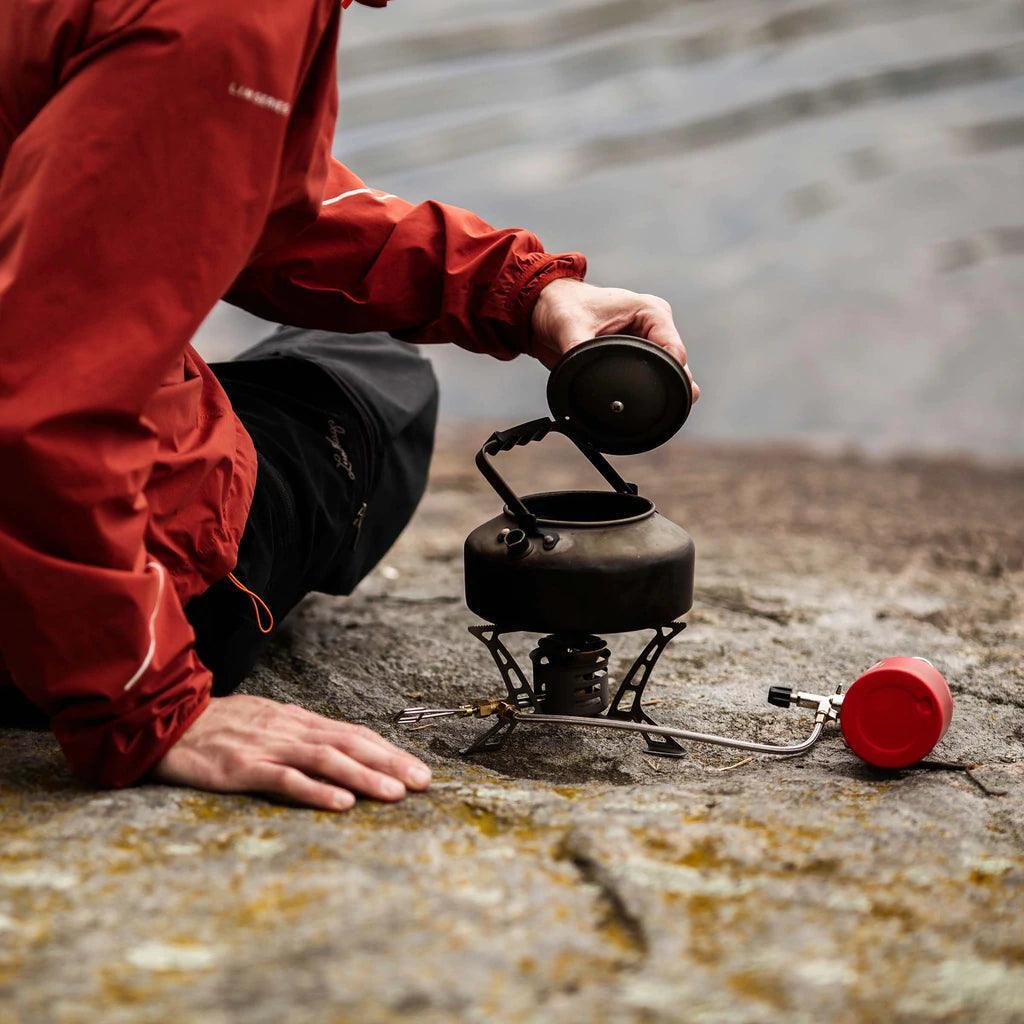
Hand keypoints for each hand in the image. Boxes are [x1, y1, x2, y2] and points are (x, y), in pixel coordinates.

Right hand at [152, 694, 430, 810]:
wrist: (165, 721)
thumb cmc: (219, 727)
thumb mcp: (266, 723)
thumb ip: (300, 737)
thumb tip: (339, 752)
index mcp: (297, 720)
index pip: (353, 733)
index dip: (388, 750)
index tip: (418, 768)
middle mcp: (290, 729)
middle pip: (349, 744)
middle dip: (390, 762)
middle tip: (424, 782)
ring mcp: (268, 747)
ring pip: (326, 760)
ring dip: (365, 776)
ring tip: (396, 793)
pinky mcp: (243, 767)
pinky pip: (286, 779)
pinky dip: (316, 791)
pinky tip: (341, 803)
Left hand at [531, 279, 698, 401]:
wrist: (544, 309)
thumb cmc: (561, 306)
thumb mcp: (570, 328)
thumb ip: (580, 353)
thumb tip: (585, 382)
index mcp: (650, 312)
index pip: (675, 351)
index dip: (671, 376)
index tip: (658, 395)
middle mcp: (654, 327)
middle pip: (676, 367)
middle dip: (668, 386)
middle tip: (654, 407)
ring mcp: (646, 343)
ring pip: (666, 375)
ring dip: (658, 390)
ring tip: (647, 408)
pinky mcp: (634, 357)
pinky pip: (650, 378)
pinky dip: (647, 391)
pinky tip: (641, 406)